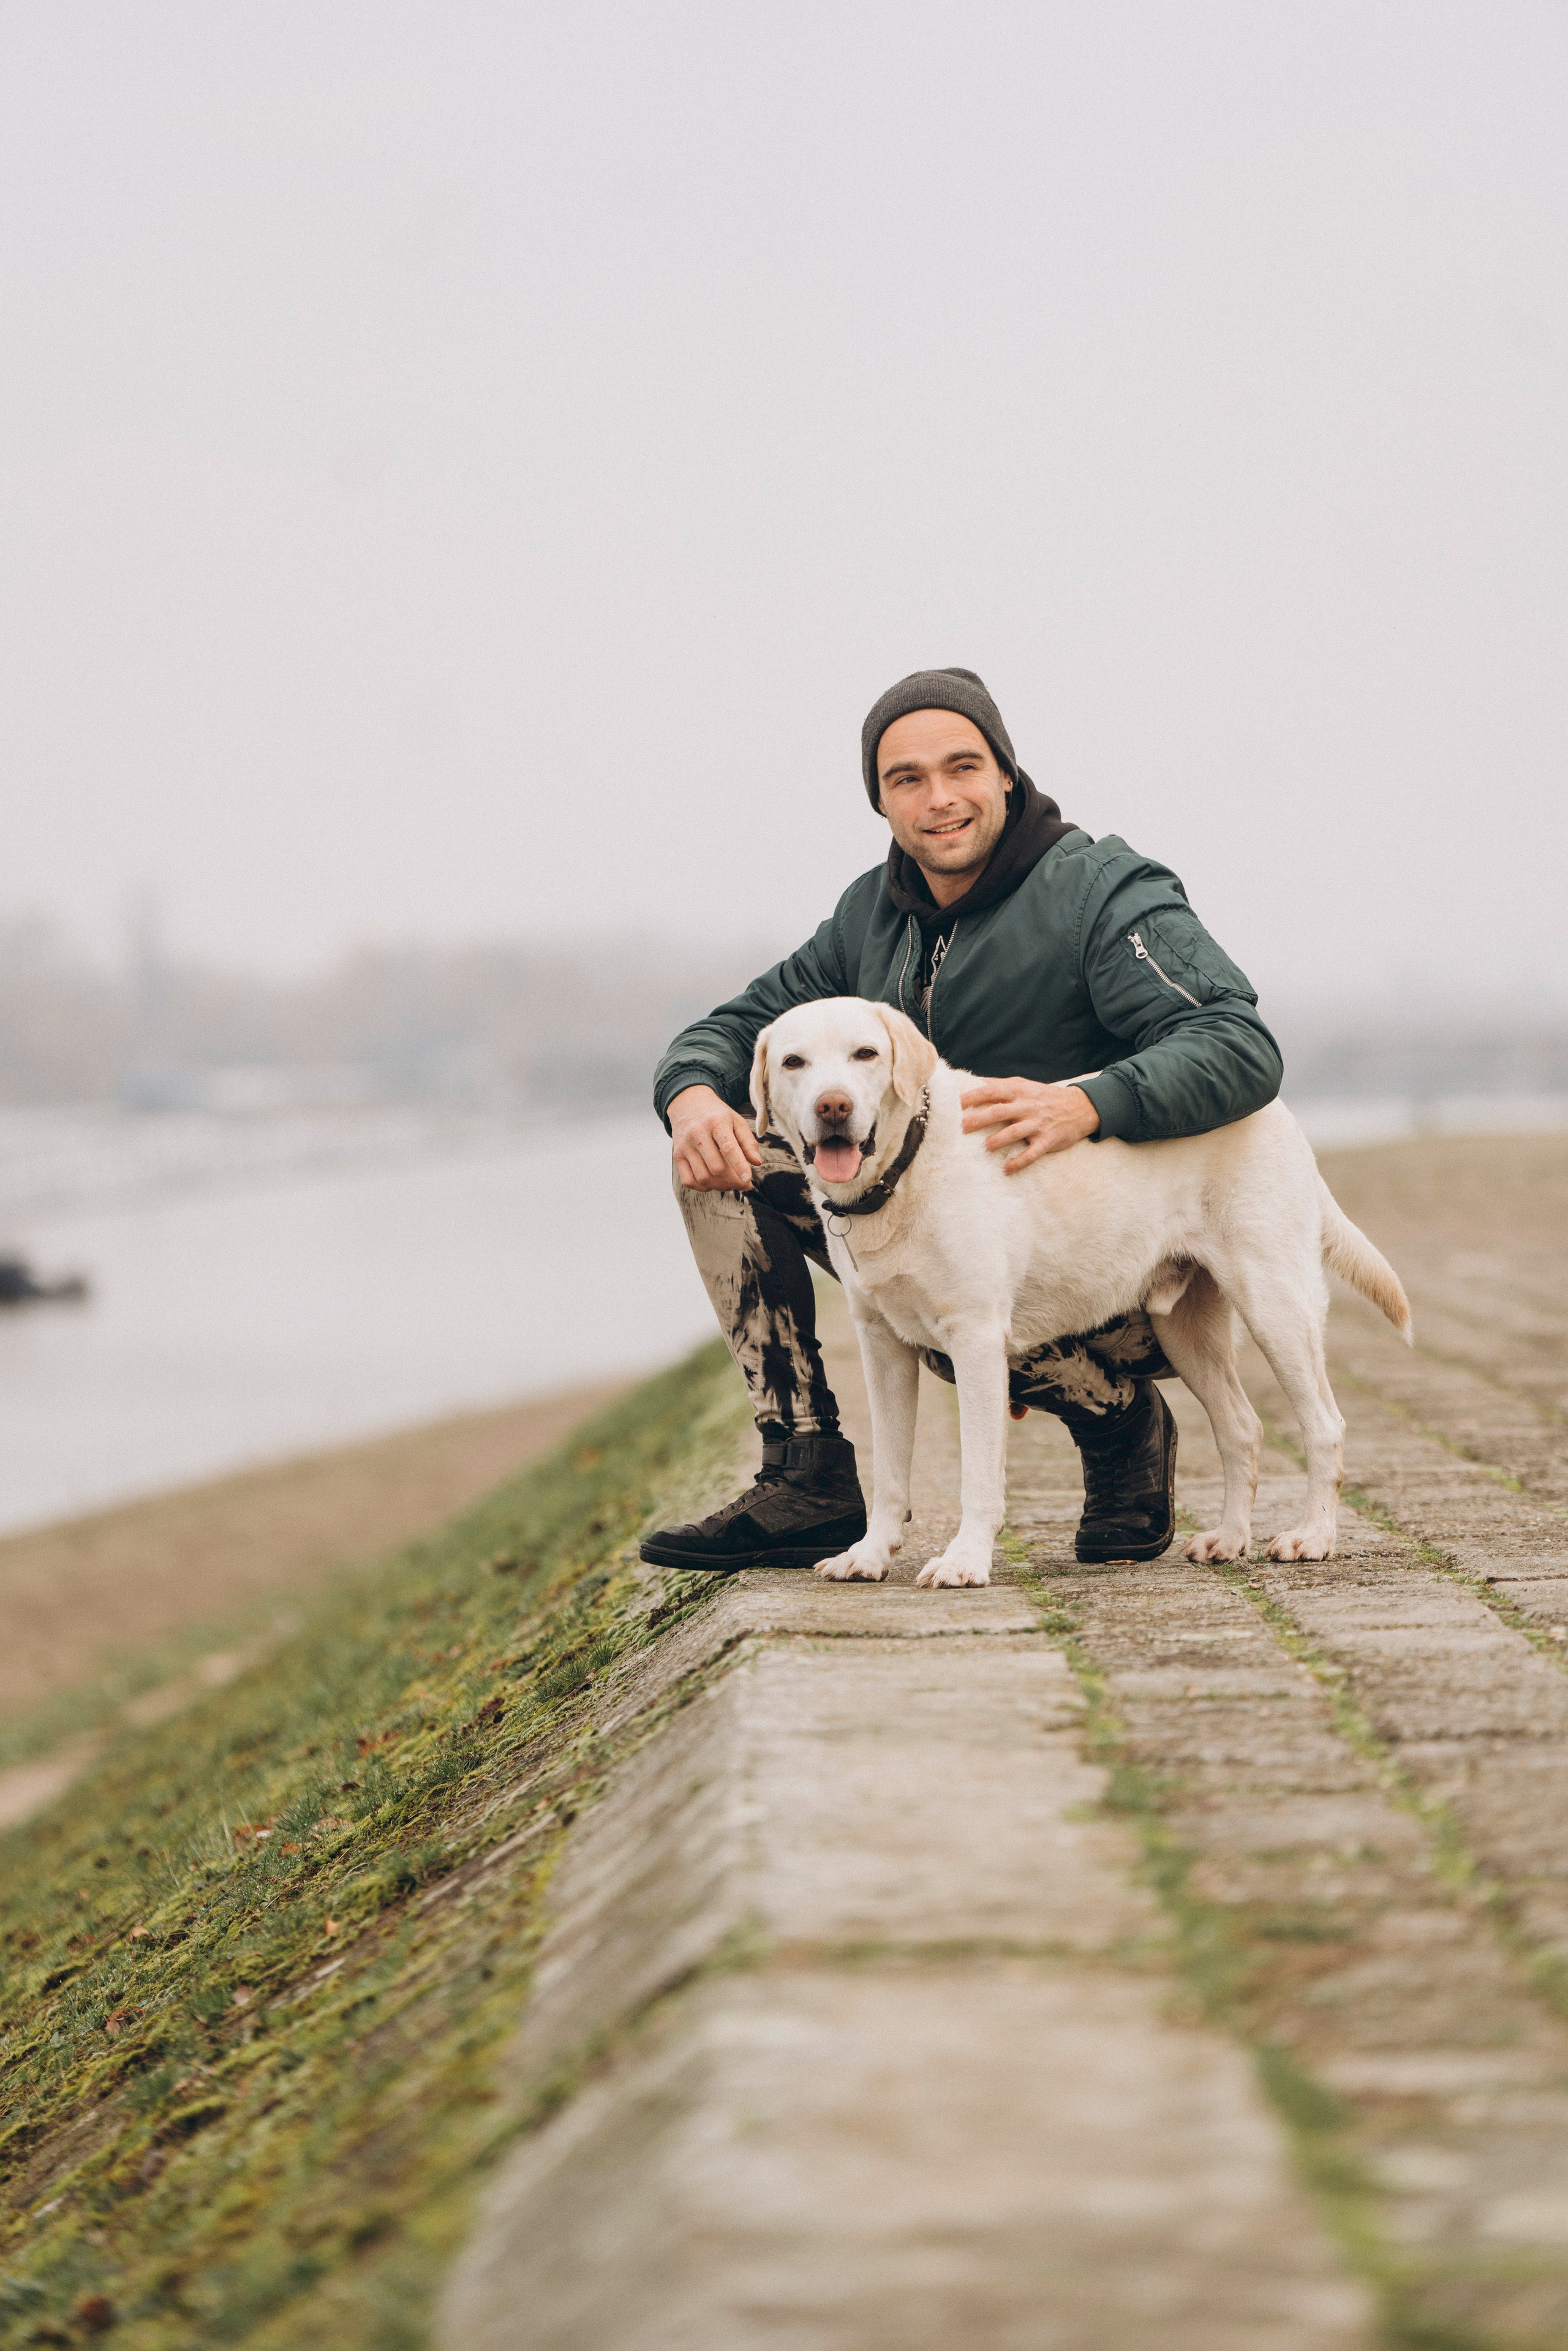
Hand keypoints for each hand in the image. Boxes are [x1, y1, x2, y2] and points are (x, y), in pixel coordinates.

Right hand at [669, 1084, 763, 1191]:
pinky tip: (713, 1182)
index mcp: (716, 1122)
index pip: (728, 1148)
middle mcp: (697, 1134)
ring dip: (720, 1186)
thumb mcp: (736, 1121)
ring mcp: (685, 1146)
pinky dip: (703, 1187)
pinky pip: (689, 1181)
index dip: (739, 1166)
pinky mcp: (677, 1156)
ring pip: (703, 1177)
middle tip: (744, 1183)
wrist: (688, 1104)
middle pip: (716, 1168)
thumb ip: (748, 1142)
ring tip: (730, 1183)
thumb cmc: (717, 1115)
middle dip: (733, 1181)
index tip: (748, 1180)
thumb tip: (757, 1163)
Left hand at [960, 1077, 1099, 1172]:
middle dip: (978, 1120)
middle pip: (998, 1111)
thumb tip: (976, 1084)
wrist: (1080, 1107)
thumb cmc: (1045, 1097)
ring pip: (1015, 1131)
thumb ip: (1001, 1085)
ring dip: (998, 1140)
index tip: (954, 1105)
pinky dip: (1019, 1161)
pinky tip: (1007, 1169)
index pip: (990, 1091)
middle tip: (960, 1128)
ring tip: (985, 1147)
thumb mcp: (1025, 1085)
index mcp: (1018, 1091)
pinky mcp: (1047, 1140)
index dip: (971, 1097)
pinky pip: (1032, 1153)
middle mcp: (1026, 1106)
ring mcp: (1037, 1124)